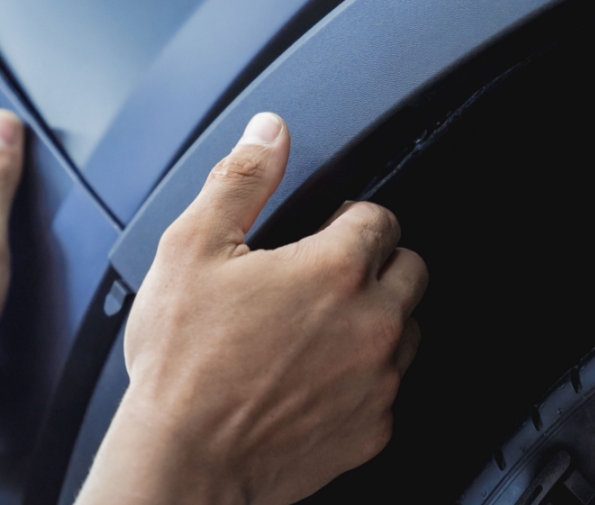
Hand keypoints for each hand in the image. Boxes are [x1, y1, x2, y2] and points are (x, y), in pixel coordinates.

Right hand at [77, 112, 427, 504]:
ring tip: (315, 332)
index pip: (381, 218)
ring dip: (374, 322)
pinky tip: (314, 380)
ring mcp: (378, 381)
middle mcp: (373, 323)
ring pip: (407, 331)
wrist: (184, 461)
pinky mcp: (373, 429)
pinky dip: (361, 380)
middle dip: (375, 266)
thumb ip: (241, 180)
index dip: (348, 219)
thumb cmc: (184, 366)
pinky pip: (388, 389)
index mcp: (335, 269)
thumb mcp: (192, 249)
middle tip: (321, 281)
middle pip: (411, 270)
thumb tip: (269, 133)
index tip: (324, 233)